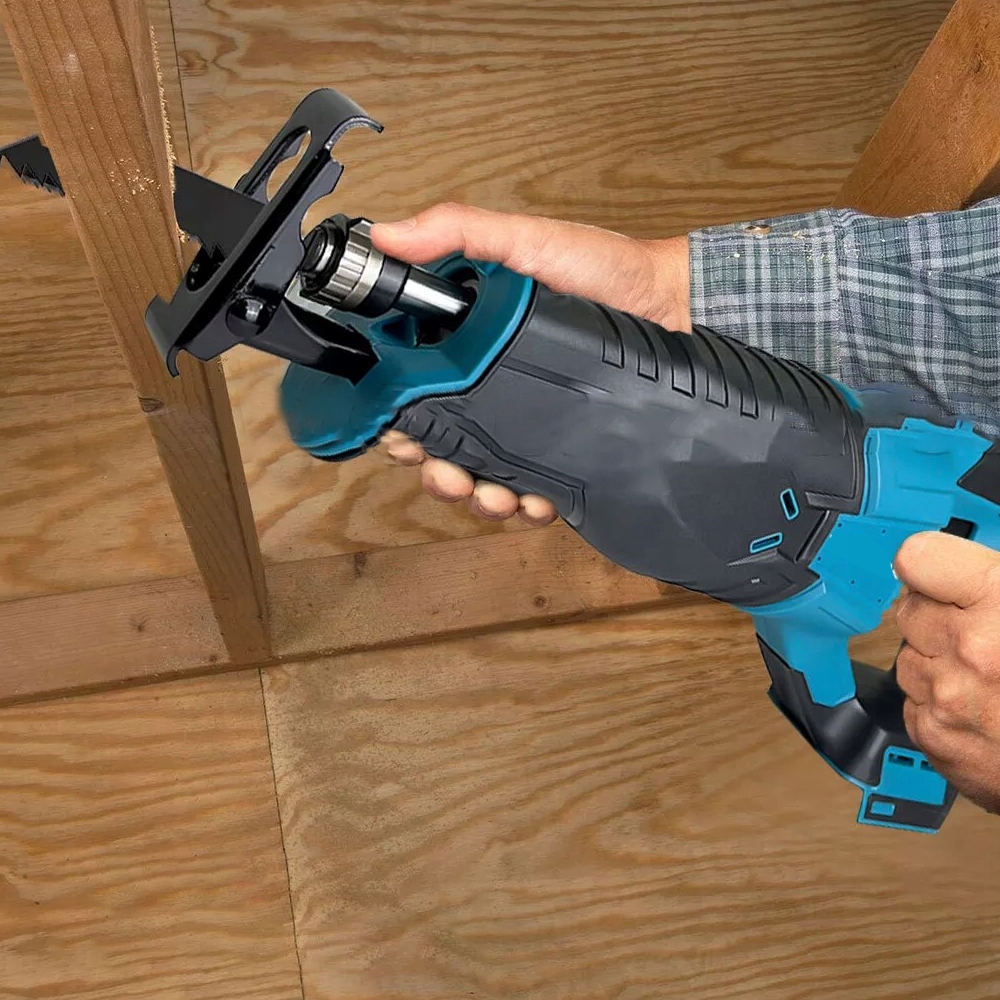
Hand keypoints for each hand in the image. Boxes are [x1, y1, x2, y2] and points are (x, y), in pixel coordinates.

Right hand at [370, 203, 691, 523]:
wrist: (676, 306)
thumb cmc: (607, 270)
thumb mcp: (526, 240)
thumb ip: (458, 231)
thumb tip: (389, 236)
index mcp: (475, 344)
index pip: (420, 390)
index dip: (403, 419)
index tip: (402, 437)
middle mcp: (498, 387)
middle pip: (444, 445)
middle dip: (436, 470)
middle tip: (447, 472)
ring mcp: (532, 422)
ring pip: (483, 476)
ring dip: (476, 494)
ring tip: (492, 493)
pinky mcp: (566, 448)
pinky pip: (534, 490)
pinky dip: (525, 507)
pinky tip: (531, 501)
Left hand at [893, 530, 999, 813]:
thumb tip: (970, 564)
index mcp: (998, 601)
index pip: (918, 557)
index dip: (931, 564)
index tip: (941, 574)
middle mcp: (969, 648)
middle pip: (911, 610)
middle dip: (938, 616)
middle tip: (980, 631)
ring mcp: (948, 696)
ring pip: (909, 659)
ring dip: (937, 662)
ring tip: (988, 676)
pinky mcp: (936, 737)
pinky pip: (915, 704)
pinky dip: (939, 706)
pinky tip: (981, 709)